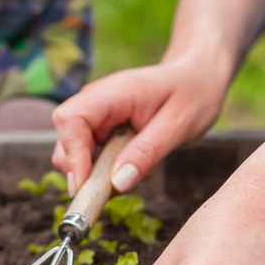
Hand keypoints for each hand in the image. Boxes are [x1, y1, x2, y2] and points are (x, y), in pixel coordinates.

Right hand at [51, 56, 227, 194]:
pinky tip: (137, 163)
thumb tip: (117, 184)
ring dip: (101, 175)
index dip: (72, 155)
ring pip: (77, 156)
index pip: (69, 119)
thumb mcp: (178, 126)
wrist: (197, 78)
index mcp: (111, 93)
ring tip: (140, 168)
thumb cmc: (192, 95)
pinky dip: (109, 171)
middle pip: (66, 143)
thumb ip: (147, 153)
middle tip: (123, 185)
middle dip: (87, 173)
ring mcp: (97, 116)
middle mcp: (95, 102)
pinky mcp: (102, 130)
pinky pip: (93, 158)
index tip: (86, 185)